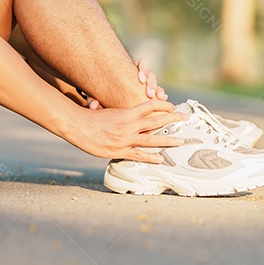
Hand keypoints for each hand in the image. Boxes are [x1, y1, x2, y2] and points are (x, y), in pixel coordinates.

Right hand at [68, 99, 185, 162]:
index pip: (150, 106)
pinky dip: (150, 157)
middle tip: (186, 119)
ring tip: (181, 141)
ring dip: (168, 140)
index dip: (163, 105)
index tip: (172, 106)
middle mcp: (129, 125)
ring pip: (151, 139)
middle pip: (156, 121)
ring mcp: (125, 139)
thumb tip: (132, 115)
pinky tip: (160, 159)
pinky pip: (138, 155)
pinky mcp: (119, 151)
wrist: (77, 126)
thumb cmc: (91, 117)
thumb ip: (122, 114)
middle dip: (173, 119)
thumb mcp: (109, 111)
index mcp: (127, 113)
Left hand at [85, 59, 168, 108]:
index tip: (141, 78)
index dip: (143, 69)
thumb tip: (93, 105)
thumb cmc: (101, 93)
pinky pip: (158, 95)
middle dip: (151, 84)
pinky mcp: (150, 95)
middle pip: (151, 75)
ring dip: (158, 90)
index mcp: (130, 69)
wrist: (105, 101)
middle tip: (149, 93)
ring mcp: (146, 85)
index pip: (142, 64)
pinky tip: (162, 101)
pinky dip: (160, 97)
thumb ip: (94, 97)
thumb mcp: (97, 93)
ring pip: (156, 85)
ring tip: (159, 98)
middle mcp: (141, 75)